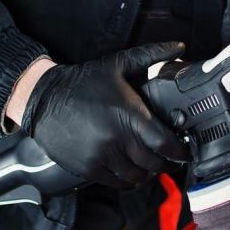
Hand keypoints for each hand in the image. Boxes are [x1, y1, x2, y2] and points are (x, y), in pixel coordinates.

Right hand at [19, 41, 188, 187]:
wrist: (45, 98)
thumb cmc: (83, 82)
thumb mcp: (117, 64)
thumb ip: (151, 55)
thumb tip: (179, 46)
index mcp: (129, 115)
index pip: (165, 144)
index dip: (180, 152)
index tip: (185, 151)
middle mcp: (118, 139)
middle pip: (154, 164)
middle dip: (167, 163)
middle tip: (171, 159)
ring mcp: (102, 156)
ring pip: (136, 176)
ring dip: (147, 173)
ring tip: (150, 165)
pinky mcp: (88, 168)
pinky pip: (117, 183)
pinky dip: (128, 180)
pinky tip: (131, 171)